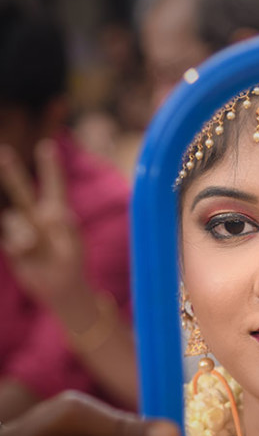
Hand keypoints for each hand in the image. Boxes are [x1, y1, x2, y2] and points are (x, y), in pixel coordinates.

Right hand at [0, 140, 85, 307]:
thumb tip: (55, 215)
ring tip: (34, 249)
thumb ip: (66, 230)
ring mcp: (23, 230)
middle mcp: (37, 217)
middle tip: (4, 152)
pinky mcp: (12, 245)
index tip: (47, 146)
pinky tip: (25, 252)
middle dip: (11, 174)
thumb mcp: (74, 247)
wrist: (59, 288)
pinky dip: (15, 244)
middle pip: (22, 192)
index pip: (53, 185)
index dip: (50, 166)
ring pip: (13, 222)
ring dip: (23, 235)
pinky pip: (8, 238)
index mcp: (57, 213)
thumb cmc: (72, 265)